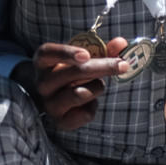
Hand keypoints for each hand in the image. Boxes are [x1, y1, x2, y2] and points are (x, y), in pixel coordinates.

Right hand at [13, 37, 128, 129]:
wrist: (56, 100)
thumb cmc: (72, 72)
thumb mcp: (82, 57)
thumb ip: (102, 49)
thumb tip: (121, 43)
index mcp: (43, 61)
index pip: (48, 53)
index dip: (66, 53)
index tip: (86, 54)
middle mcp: (42, 83)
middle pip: (72, 73)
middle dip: (102, 67)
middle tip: (123, 65)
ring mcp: (49, 104)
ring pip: (80, 94)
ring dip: (98, 87)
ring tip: (97, 85)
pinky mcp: (60, 121)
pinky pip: (85, 114)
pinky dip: (94, 106)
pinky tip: (89, 102)